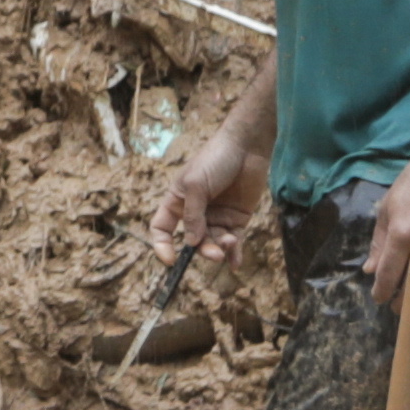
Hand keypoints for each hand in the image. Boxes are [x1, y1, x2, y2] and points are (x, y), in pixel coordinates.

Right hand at [156, 113, 266, 259]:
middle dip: (203, 249)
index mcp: (177, 201)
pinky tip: (235, 264)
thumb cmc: (215, 159)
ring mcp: (217, 216)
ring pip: (214, 242)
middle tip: (215, 253)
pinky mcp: (237, 217)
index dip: (163, 245)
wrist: (246, 146)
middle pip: (193, 241)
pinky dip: (234, 253)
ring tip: (229, 242)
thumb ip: (192, 215)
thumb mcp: (196, 185)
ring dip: (220, 248)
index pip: (162, 228)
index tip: (171, 260)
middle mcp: (195, 212)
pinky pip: (234, 240)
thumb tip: (191, 243)